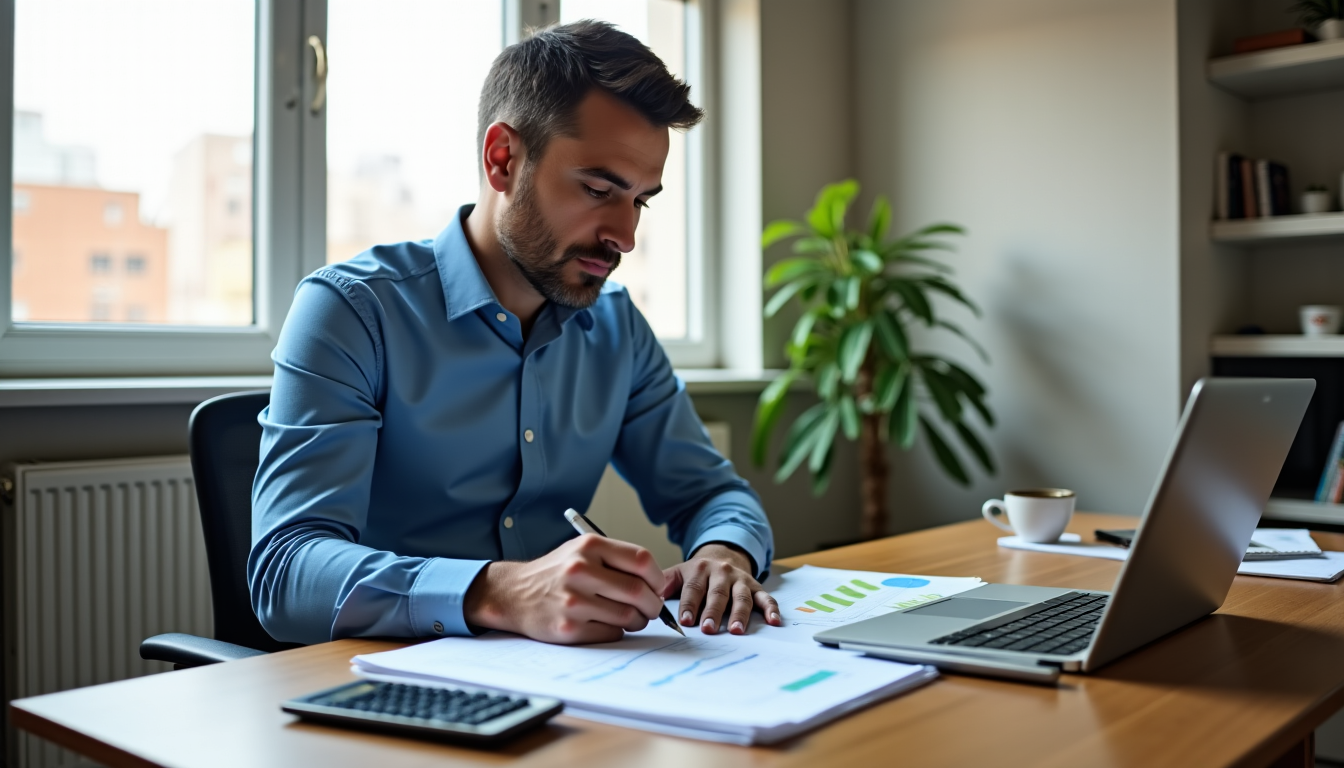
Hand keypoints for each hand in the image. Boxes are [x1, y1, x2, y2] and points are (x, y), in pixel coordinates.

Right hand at [463, 534, 665, 643]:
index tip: (657, 587)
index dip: (657, 577)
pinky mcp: (569, 628)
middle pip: (639, 592)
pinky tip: (606, 623)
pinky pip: (612, 633)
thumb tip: (657, 584)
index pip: (642, 560)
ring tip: (630, 617)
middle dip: (653, 605)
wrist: (514, 594)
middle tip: (651, 609)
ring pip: (628, 616)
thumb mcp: (581, 551)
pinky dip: (617, 631)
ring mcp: (573, 601)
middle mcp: (580, 571)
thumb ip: (617, 560)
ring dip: (637, 620)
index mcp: (589, 547)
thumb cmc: (556, 573)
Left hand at [661, 543, 780, 634]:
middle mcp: (722, 573)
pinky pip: (766, 597)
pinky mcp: (756, 586)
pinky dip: (771, 609)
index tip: (684, 622)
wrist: (723, 555)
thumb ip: (663, 585)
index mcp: (699, 569)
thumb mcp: (678, 573)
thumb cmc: (697, 573)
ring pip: (741, 597)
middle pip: (717, 593)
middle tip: (708, 629)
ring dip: (739, 614)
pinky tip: (774, 622)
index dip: (689, 605)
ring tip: (736, 630)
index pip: (693, 588)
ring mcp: (740, 580)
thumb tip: (648, 600)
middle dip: (712, 612)